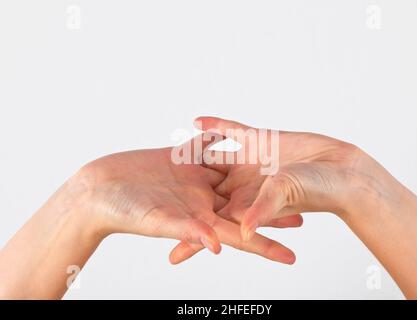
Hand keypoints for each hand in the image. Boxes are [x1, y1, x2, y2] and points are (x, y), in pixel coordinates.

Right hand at [77, 134, 295, 263]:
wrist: (99, 189)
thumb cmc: (122, 211)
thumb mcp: (157, 220)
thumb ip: (188, 231)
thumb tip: (218, 247)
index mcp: (201, 219)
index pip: (241, 234)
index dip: (266, 245)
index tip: (293, 257)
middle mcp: (202, 199)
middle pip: (245, 204)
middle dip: (272, 207)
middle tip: (304, 208)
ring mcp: (194, 178)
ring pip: (233, 175)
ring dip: (256, 172)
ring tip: (283, 170)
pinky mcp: (182, 159)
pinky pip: (210, 148)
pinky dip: (225, 139)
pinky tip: (242, 132)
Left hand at [172, 117, 367, 260]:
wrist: (341, 169)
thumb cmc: (320, 189)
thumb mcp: (286, 196)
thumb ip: (263, 211)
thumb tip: (241, 232)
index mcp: (246, 204)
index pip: (212, 221)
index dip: (190, 233)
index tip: (167, 248)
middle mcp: (244, 185)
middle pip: (205, 192)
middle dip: (182, 194)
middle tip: (154, 194)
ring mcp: (250, 162)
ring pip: (213, 160)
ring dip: (193, 158)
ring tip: (167, 156)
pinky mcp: (260, 141)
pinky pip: (232, 132)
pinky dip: (215, 127)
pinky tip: (196, 121)